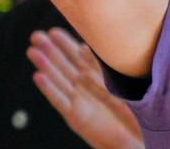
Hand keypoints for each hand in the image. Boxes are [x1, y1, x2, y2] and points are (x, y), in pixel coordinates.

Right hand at [28, 28, 143, 148]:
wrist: (137, 138)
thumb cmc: (135, 111)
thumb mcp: (123, 82)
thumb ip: (109, 65)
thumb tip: (94, 44)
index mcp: (98, 78)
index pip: (78, 57)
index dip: (66, 44)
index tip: (53, 30)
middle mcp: (85, 89)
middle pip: (64, 66)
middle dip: (50, 51)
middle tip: (35, 35)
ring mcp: (79, 102)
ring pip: (59, 80)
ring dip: (45, 65)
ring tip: (32, 51)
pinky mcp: (77, 117)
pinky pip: (60, 101)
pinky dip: (49, 89)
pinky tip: (38, 76)